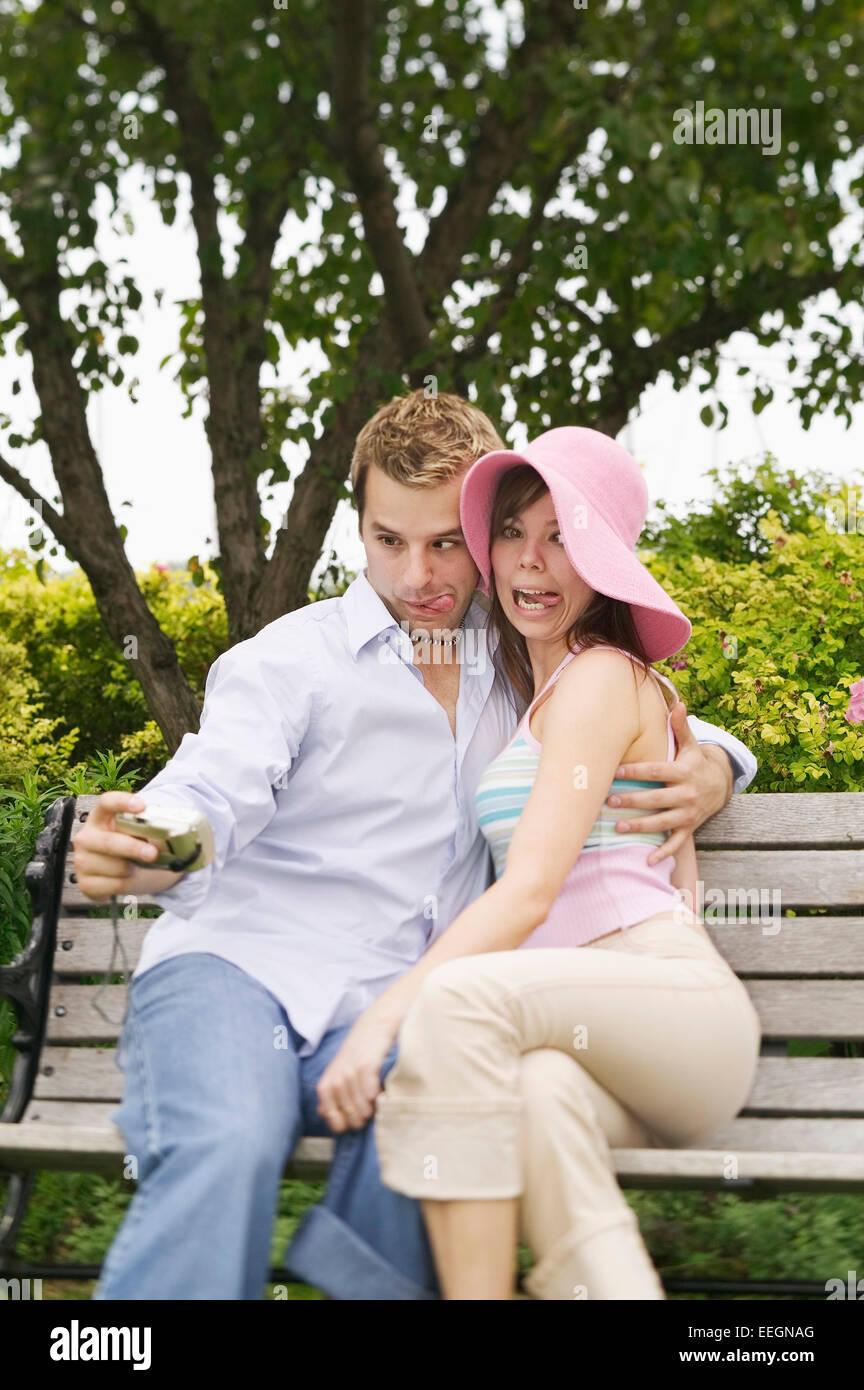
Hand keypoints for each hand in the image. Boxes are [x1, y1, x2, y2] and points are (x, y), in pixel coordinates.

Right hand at [71, 791, 161, 899]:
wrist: (123, 875)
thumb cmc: (131, 848)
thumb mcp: (140, 835)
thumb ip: (149, 831)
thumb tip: (165, 836)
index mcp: (101, 817)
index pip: (107, 803)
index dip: (122, 802)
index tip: (142, 807)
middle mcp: (87, 837)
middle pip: (109, 841)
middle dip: (133, 848)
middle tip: (153, 853)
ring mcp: (82, 860)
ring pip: (114, 867)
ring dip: (133, 869)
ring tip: (137, 867)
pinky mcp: (85, 882)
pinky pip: (112, 885)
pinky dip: (126, 884)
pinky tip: (127, 878)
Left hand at [316, 1005, 399, 1133]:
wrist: (374, 1026)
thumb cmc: (357, 1054)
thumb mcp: (338, 1072)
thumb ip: (331, 1093)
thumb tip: (324, 1114)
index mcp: (326, 1084)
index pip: (329, 1115)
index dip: (342, 1123)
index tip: (352, 1121)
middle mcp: (336, 1079)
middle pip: (347, 1114)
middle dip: (359, 1119)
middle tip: (368, 1113)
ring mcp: (350, 1072)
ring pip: (360, 1106)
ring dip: (370, 1109)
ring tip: (376, 1104)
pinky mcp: (366, 1066)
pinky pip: (371, 1093)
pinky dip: (376, 1096)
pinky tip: (380, 1092)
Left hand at [605, 701, 731, 865]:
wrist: (721, 785)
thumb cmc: (695, 762)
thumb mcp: (691, 745)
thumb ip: (681, 728)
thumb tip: (678, 703)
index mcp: (684, 772)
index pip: (657, 771)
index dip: (637, 772)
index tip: (615, 772)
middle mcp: (687, 794)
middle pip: (657, 799)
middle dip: (633, 801)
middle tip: (609, 802)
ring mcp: (689, 813)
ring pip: (663, 822)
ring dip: (641, 826)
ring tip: (617, 827)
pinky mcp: (689, 828)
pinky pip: (676, 843)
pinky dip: (663, 853)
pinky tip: (647, 860)